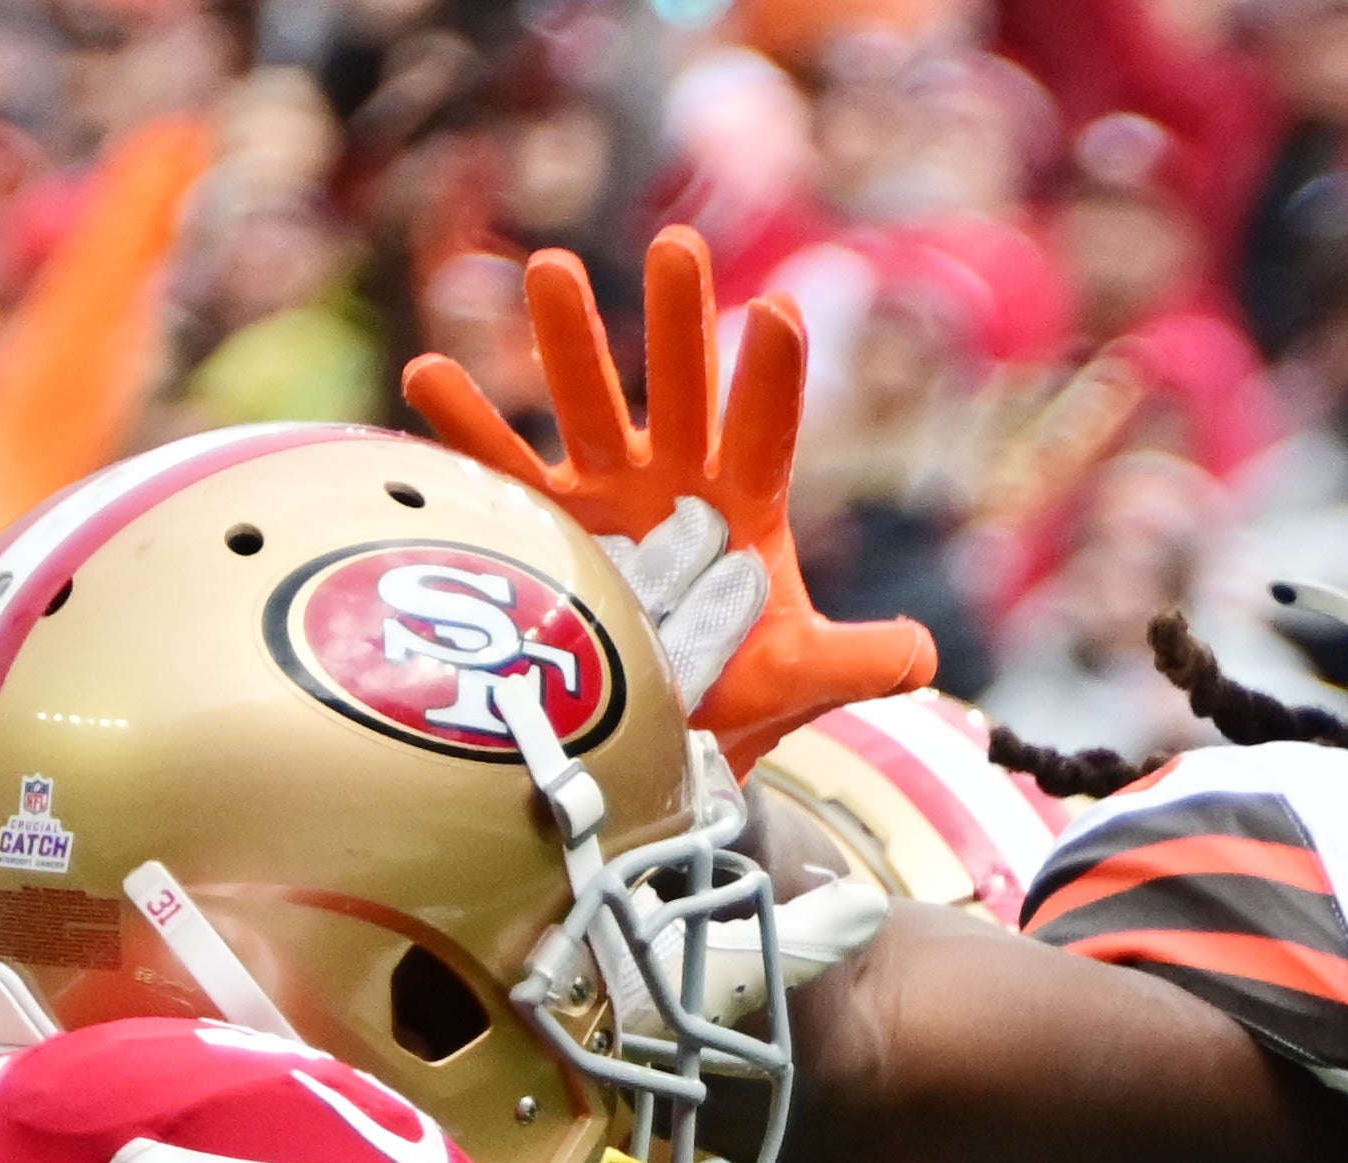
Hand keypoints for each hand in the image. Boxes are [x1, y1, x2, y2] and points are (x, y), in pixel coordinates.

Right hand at [402, 227, 934, 761]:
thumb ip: (861, 663)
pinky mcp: (543, 527)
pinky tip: (428, 373)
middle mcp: (673, 480)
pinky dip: (464, 423)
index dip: (771, 378)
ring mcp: (603, 496)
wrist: (666, 731)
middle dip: (676, 322)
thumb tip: (919, 657)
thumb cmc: (742, 692)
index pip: (765, 430)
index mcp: (744, 502)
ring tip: (552, 269)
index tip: (780, 311)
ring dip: (569, 342)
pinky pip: (498, 470)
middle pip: (679, 387)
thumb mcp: (804, 678)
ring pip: (586, 407)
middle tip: (678, 246)